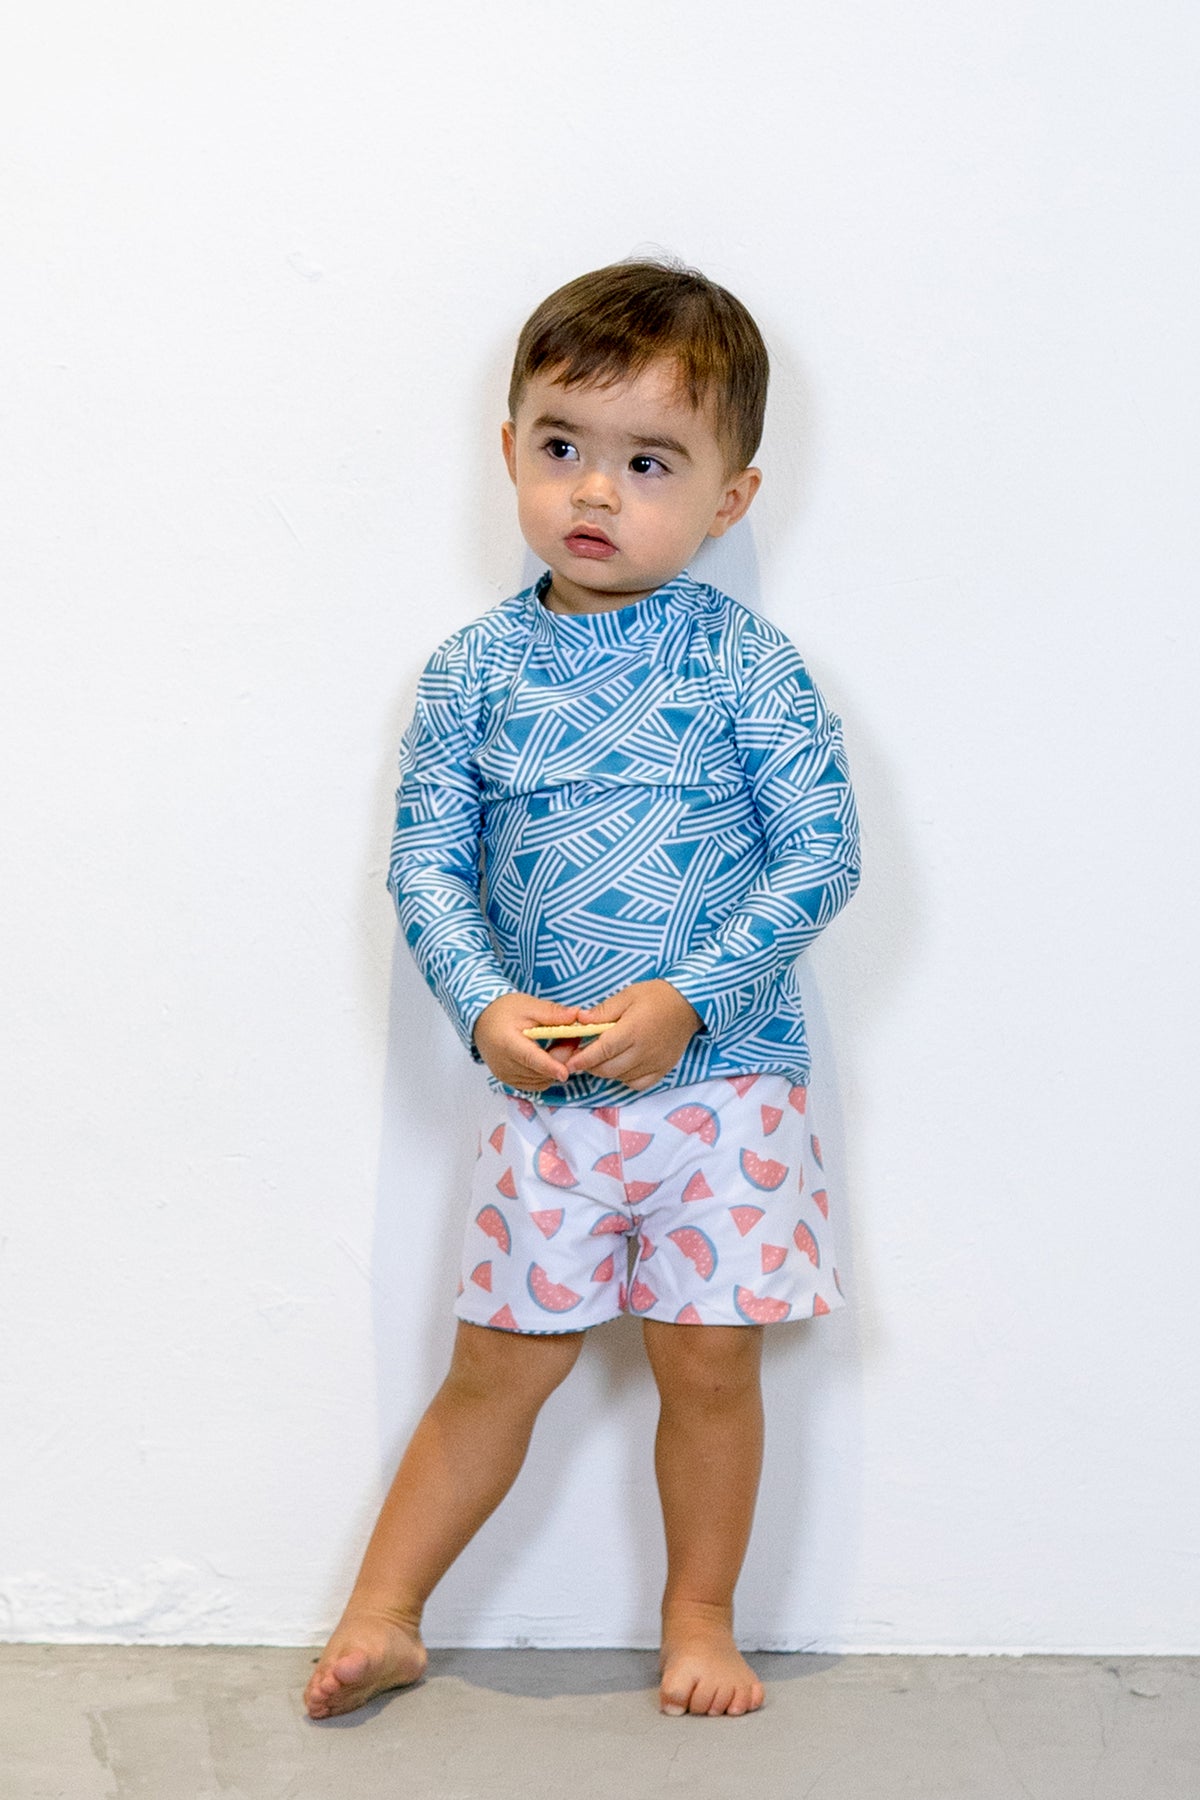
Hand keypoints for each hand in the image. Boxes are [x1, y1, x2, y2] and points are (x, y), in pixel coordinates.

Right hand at [472, 993, 583, 1090]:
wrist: (481, 1020)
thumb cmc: (504, 1011)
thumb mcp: (529, 1006)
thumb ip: (553, 1013)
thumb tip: (578, 1016)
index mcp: (507, 1043)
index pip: (530, 1058)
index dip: (548, 1066)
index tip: (565, 1072)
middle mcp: (504, 1064)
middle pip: (540, 1071)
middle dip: (561, 1058)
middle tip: (572, 1039)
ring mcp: (505, 1075)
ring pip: (540, 1080)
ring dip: (554, 1066)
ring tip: (559, 1044)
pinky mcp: (508, 1081)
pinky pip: (535, 1083)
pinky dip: (545, 1073)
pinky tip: (548, 1057)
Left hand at [561, 981, 702, 1090]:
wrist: (689, 1004)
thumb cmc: (656, 996)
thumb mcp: (627, 995)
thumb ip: (603, 1011)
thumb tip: (579, 1020)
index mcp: (632, 1031)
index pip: (602, 1051)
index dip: (583, 1059)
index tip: (569, 1063)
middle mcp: (643, 1051)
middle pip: (608, 1068)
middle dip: (590, 1065)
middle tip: (582, 1056)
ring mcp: (654, 1063)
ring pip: (620, 1077)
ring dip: (606, 1070)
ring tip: (602, 1056)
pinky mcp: (662, 1070)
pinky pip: (636, 1083)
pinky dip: (624, 1078)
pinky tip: (622, 1065)